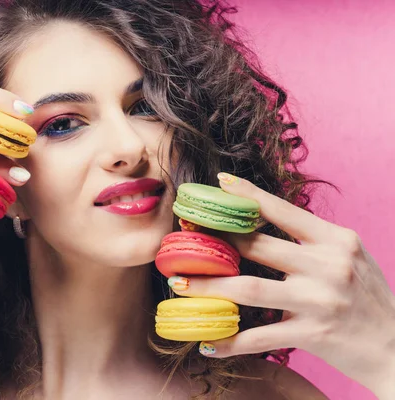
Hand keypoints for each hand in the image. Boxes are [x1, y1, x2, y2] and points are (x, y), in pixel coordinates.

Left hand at [169, 173, 394, 397]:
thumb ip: (310, 240)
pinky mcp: (312, 335)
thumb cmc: (368, 296)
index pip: (284, 211)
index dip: (248, 196)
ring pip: (249, 288)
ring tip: (179, 284)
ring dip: (209, 287)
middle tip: (181, 236)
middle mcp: (328, 265)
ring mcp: (319, 301)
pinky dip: (231, 341)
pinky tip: (208, 343)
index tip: (219, 183)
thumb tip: (262, 219)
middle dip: (214, 241)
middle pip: (257, 246)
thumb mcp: (348, 256)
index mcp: (336, 240)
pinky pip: (261, 337)